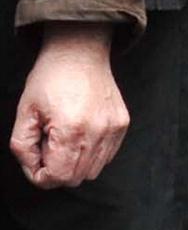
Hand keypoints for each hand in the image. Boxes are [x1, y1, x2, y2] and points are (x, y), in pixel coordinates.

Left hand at [12, 27, 128, 187]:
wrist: (79, 51)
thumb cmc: (50, 79)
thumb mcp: (24, 113)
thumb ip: (23, 149)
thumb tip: (35, 169)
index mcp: (71, 129)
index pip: (57, 177)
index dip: (39, 175)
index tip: (35, 157)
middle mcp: (98, 130)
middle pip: (75, 178)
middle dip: (56, 170)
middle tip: (47, 145)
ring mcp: (113, 127)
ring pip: (93, 171)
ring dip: (75, 164)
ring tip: (64, 140)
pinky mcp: (122, 123)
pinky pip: (107, 156)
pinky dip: (91, 154)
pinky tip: (80, 135)